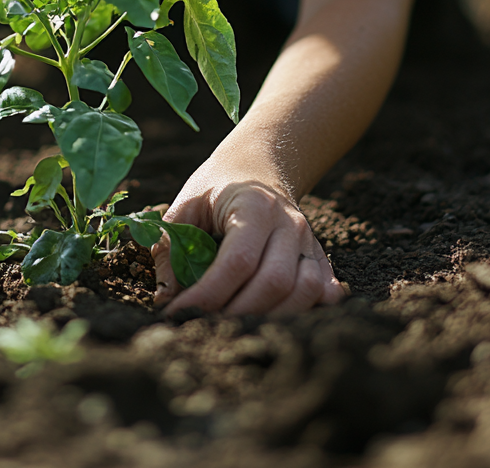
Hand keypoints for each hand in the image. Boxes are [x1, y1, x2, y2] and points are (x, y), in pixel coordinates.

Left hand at [152, 152, 344, 315]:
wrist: (257, 165)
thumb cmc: (217, 186)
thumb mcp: (187, 204)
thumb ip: (171, 245)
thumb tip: (165, 296)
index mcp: (254, 205)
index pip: (237, 261)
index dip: (208, 294)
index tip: (179, 311)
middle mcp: (289, 223)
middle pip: (274, 283)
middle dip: (237, 313)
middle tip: (203, 324)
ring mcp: (308, 240)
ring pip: (304, 291)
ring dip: (270, 317)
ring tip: (232, 324)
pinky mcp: (318, 255)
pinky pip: (324, 291)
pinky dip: (304, 310)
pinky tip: (273, 316)